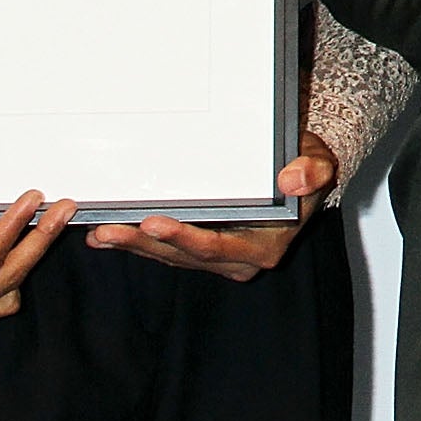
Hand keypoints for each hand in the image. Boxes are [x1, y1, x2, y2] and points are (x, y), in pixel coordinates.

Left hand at [85, 131, 338, 280]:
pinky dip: (137, 241)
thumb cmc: (306, 165)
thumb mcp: (319, 162)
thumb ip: (313, 171)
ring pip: (169, 255)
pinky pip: (166, 249)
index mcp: (264, 246)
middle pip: (184, 255)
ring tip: (100, 232)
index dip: (184, 238)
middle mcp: (238, 258)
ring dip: (134, 245)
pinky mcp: (201, 247)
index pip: (217, 246)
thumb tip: (293, 180)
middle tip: (110, 229)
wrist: (300, 171)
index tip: (154, 223)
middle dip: (144, 244)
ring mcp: (217, 255)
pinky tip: (107, 235)